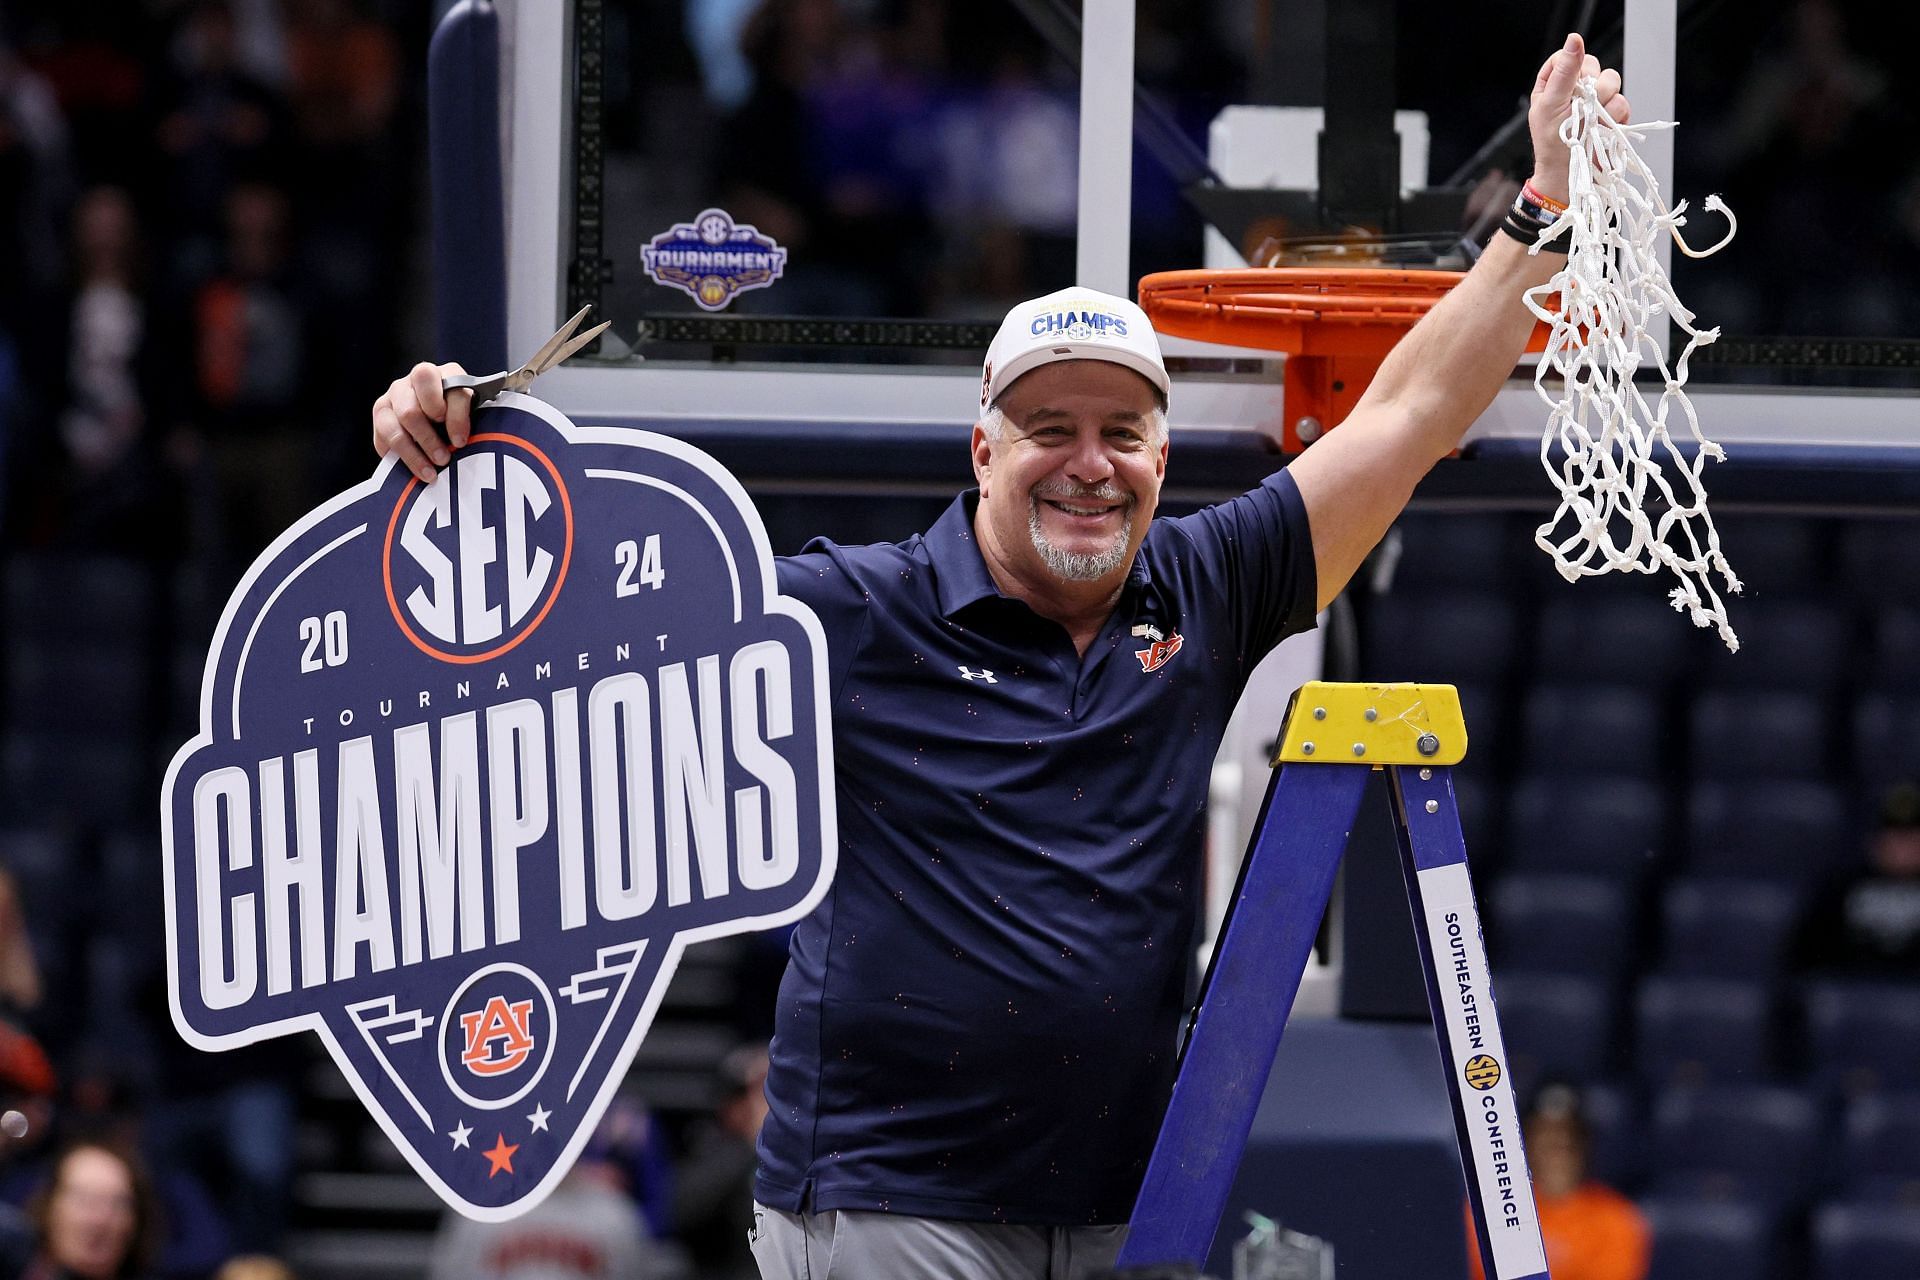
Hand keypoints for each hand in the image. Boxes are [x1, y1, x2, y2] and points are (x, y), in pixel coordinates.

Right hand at [371, 362, 473, 483]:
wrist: (440, 422)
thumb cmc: (459, 418)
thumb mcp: (471, 416)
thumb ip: (466, 421)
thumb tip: (460, 443)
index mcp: (444, 375)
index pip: (449, 389)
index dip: (455, 417)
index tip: (460, 441)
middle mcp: (415, 379)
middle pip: (413, 409)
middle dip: (428, 439)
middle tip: (443, 459)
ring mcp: (394, 394)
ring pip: (398, 422)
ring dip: (414, 451)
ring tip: (431, 471)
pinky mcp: (381, 412)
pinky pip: (385, 435)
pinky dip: (402, 456)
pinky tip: (416, 469)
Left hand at [1527, 33, 1629, 203]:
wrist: (1569, 176)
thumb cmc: (1552, 144)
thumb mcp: (1551, 104)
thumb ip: (1565, 72)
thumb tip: (1575, 39)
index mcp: (1554, 83)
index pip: (1570, 56)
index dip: (1576, 66)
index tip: (1574, 84)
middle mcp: (1576, 90)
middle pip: (1596, 67)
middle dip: (1592, 87)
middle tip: (1580, 108)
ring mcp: (1595, 102)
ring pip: (1614, 83)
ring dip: (1603, 105)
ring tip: (1590, 124)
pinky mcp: (1611, 116)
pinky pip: (1623, 103)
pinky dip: (1614, 118)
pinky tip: (1602, 130)